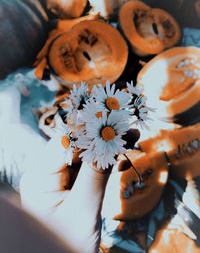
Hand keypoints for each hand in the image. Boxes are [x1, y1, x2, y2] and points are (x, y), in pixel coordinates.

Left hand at [20, 129, 139, 252]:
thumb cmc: (67, 246)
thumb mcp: (83, 210)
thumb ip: (95, 175)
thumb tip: (108, 140)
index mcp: (39, 178)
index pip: (64, 144)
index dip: (88, 132)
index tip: (112, 123)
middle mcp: (46, 174)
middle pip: (76, 147)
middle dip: (101, 138)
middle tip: (126, 128)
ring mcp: (60, 180)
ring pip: (85, 156)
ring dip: (107, 149)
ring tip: (130, 136)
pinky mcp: (72, 186)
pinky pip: (90, 170)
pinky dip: (106, 164)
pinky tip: (122, 160)